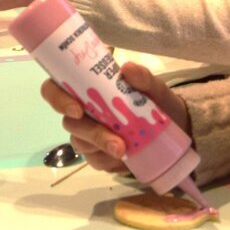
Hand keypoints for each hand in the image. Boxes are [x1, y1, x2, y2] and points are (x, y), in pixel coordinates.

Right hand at [41, 62, 190, 172]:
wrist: (174, 128)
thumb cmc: (156, 102)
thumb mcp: (154, 87)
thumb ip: (142, 78)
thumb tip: (127, 69)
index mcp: (87, 87)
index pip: (55, 88)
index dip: (57, 98)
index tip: (77, 109)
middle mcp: (82, 111)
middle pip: (69, 122)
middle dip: (90, 132)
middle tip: (114, 141)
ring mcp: (87, 135)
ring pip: (80, 143)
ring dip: (100, 147)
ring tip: (124, 151)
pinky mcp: (97, 154)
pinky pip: (94, 160)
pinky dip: (108, 160)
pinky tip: (124, 159)